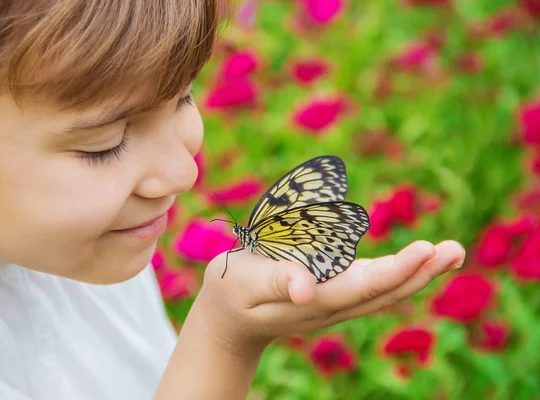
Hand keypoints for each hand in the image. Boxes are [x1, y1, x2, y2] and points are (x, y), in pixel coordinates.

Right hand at [193, 240, 464, 351]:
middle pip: (385, 292)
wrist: (230, 319)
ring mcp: (336, 302)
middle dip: (421, 272)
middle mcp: (332, 305)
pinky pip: (374, 286)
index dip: (397, 270)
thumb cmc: (232, 292)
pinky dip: (400, 273)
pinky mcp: (334, 294)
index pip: (364, 288)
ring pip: (384, 291)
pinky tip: (417, 262)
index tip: (426, 249)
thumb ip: (274, 280)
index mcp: (313, 301)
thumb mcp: (243, 282)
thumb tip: (306, 287)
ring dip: (418, 273)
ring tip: (449, 252)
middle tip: (454, 250)